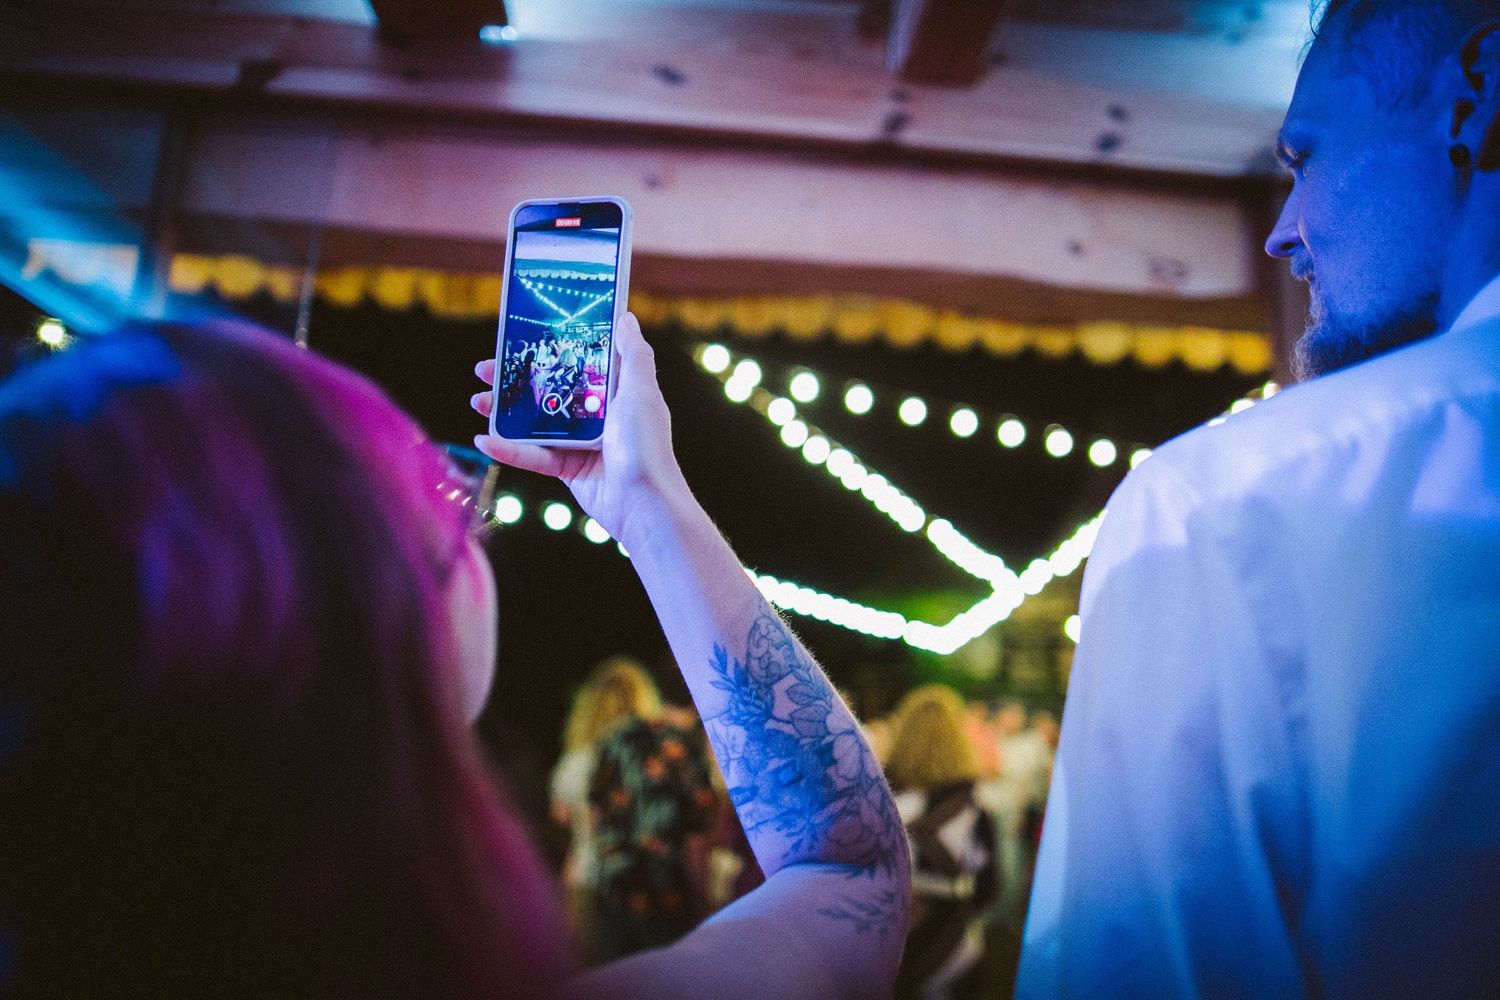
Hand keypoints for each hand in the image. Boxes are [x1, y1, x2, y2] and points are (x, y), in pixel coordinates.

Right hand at [471, 312, 692, 546]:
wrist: (645, 505)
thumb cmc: (647, 446)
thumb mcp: (641, 392)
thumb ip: (633, 355)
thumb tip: (625, 317)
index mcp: (614, 392)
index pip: (576, 363)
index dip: (548, 350)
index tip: (521, 339)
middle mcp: (597, 415)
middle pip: (548, 391)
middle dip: (515, 380)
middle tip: (485, 370)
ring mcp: (581, 443)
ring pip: (534, 422)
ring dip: (504, 412)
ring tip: (477, 400)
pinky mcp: (568, 470)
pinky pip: (533, 456)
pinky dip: (508, 450)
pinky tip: (484, 440)